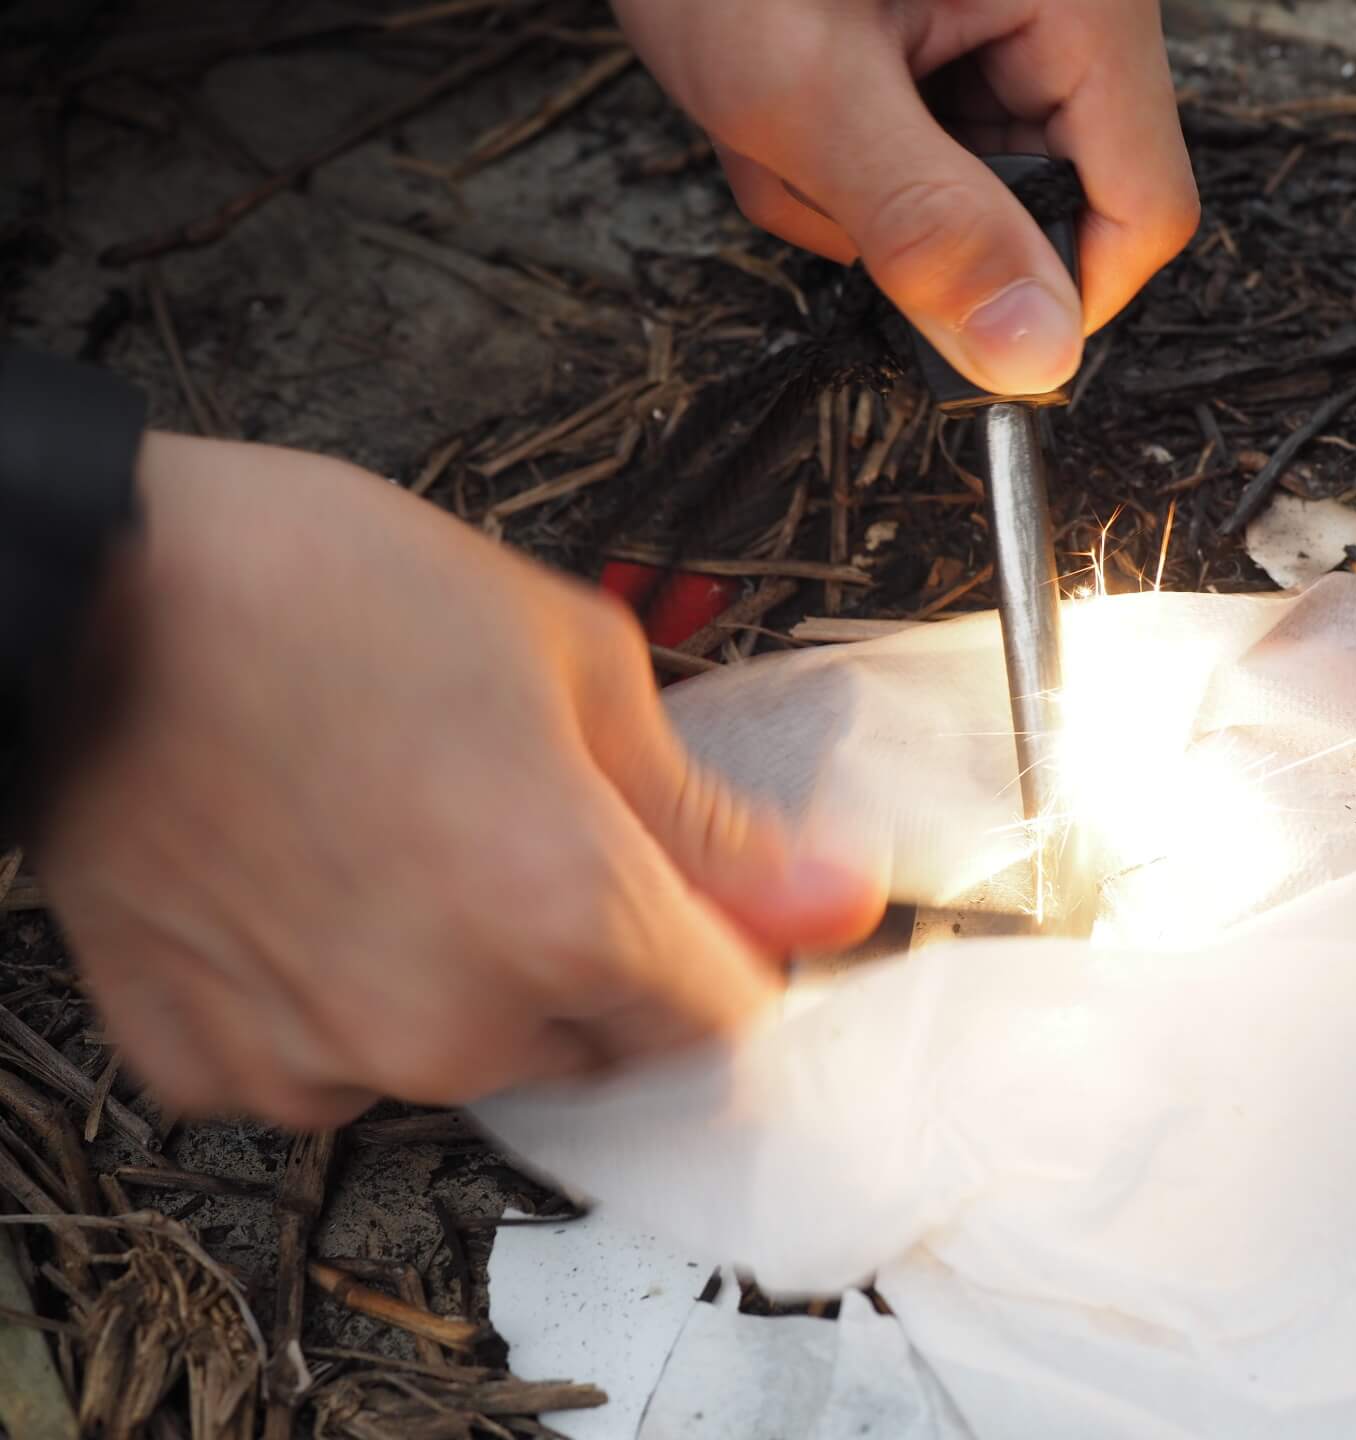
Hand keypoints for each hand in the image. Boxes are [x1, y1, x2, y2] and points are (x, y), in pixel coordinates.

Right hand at [35, 433, 883, 1129]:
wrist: (86, 591)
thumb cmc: (325, 590)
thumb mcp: (575, 658)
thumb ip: (712, 819)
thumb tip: (838, 898)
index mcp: (565, 913)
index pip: (726, 1016)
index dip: (721, 946)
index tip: (695, 897)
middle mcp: (452, 1021)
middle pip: (604, 1045)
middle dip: (600, 959)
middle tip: (525, 826)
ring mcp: (322, 1059)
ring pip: (469, 1060)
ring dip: (469, 982)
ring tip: (403, 838)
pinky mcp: (212, 1065)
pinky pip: (334, 1067)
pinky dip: (343, 1000)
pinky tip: (314, 888)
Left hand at [614, 0, 1198, 396]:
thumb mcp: (807, 83)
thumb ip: (927, 221)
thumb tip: (1035, 355)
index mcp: (1082, 4)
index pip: (1143, 211)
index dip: (1050, 297)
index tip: (940, 318)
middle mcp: (1062, 14)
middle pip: (1040, 208)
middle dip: (908, 226)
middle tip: (804, 163)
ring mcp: (998, 28)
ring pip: (960, 199)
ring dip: (850, 199)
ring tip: (768, 118)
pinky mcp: (940, 43)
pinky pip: (911, 163)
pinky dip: (832, 162)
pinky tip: (773, 105)